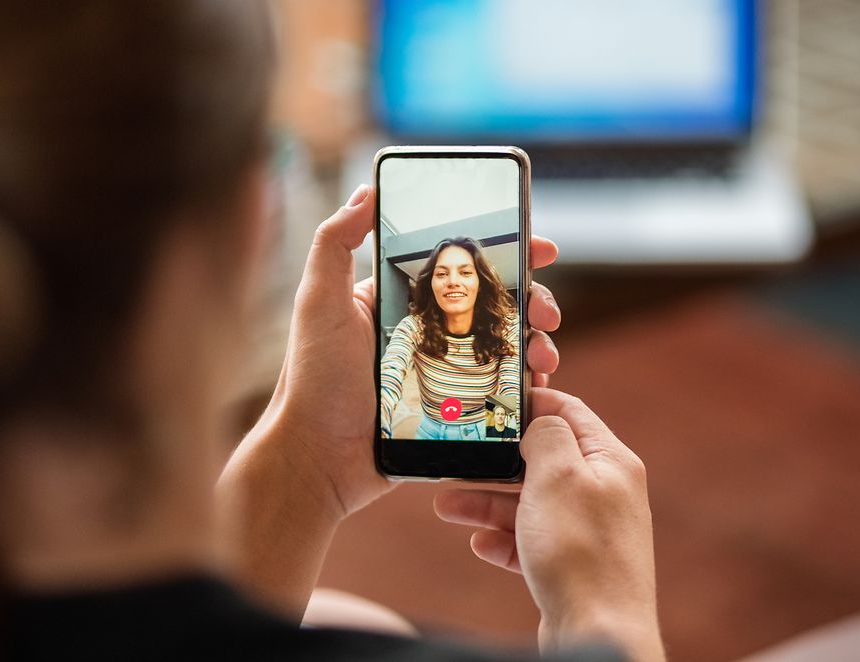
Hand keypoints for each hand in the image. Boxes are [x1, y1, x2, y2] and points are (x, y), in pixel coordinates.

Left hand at [255, 184, 562, 519]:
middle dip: (532, 302)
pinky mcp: (452, 410)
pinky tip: (536, 384)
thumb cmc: (313, 378)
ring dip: (535, 343)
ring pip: (503, 347)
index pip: (462, 267)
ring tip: (544, 355)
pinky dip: (524, 384)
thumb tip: (366, 191)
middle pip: (494, 306)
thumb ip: (335, 242)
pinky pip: (498, 390)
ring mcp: (442, 372)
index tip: (541, 249)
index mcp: (400, 301)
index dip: (505, 255)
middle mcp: (425, 332)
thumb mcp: (318, 301)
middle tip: (547, 313)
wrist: (318, 458)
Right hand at [434, 388, 663, 660]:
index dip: (532, 401)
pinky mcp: (572, 564)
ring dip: (488, 502)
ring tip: (446, 506)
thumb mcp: (557, 475)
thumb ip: (546, 435)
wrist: (595, 633)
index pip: (571, 412)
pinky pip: (531, 541)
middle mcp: (604, 493)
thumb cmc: (580, 552)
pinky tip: (480, 543)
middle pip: (542, 461)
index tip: (495, 400)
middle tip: (459, 457)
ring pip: (530, 503)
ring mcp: (588, 530)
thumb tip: (540, 419)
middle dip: (496, 462)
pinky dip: (503, 539)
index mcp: (611, 462)